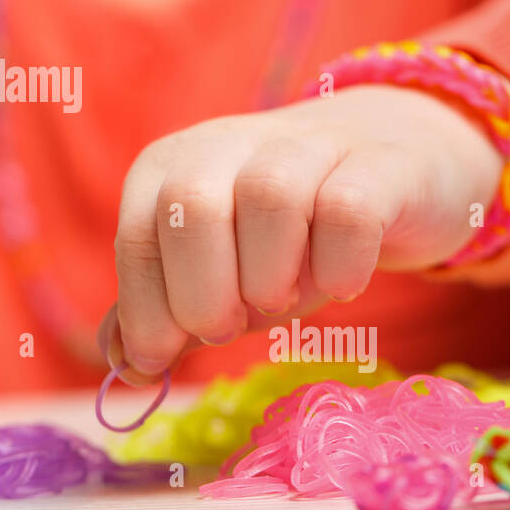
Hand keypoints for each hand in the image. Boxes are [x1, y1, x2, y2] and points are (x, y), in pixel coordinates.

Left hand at [100, 84, 509, 383]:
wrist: (386, 162)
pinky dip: (340, 261)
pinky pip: (350, 209)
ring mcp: (306, 144)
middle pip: (191, 206)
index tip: (166, 356)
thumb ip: (162, 310)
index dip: (146, 311)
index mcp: (170, 167)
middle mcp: (228, 143)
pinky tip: (343, 285)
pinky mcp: (377, 164)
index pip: (136, 238)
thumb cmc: (283, 233)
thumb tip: (123, 366)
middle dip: (202, 292)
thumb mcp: (214, 270)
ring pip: (270, 197)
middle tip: (229, 326)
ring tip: (280, 301)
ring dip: (268, 275)